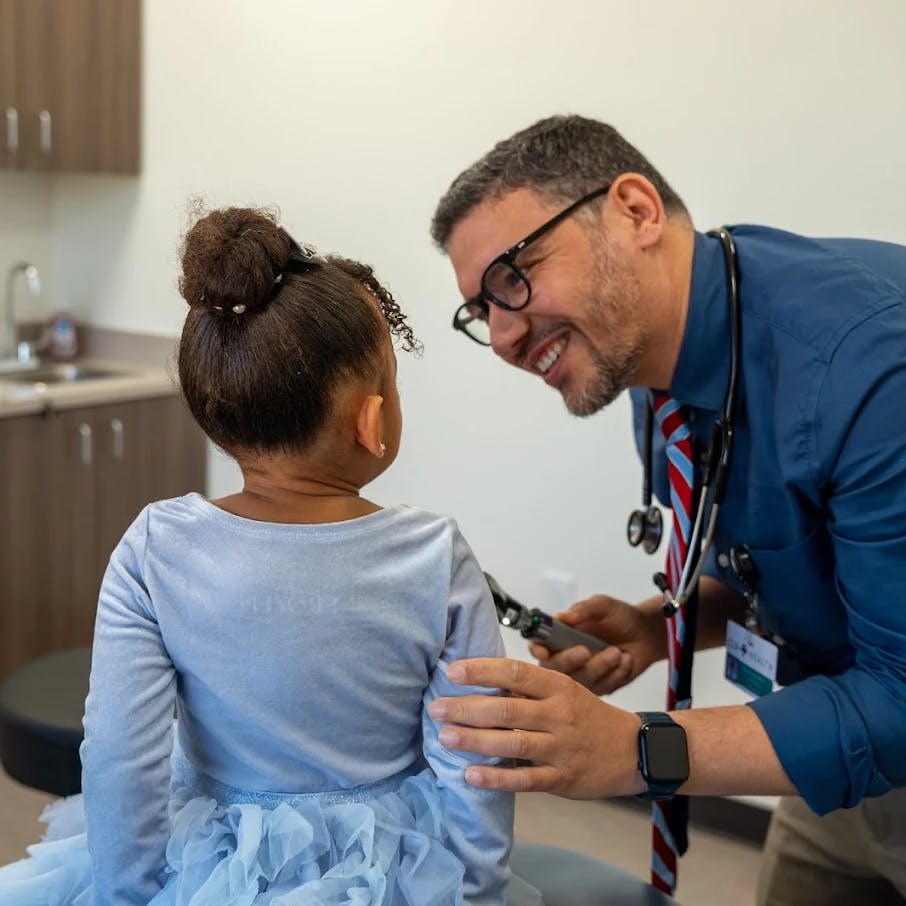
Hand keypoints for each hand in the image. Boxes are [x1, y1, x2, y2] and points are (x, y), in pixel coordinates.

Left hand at [429, 657, 643, 797]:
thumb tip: (479, 682)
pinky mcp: (561, 779)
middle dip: (466, 708)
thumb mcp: (565, 692)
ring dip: (474, 740)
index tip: (452, 671)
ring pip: (512, 743)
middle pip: (506, 710)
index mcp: (558, 687)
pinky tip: (470, 774)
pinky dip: (496, 778)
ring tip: (445, 737)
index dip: (482, 671)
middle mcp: (559, 715)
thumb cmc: (588, 716)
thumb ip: (529, 689)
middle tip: (436, 707)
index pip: (516, 673)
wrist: (632, 750)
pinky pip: (524, 779)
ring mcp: (561, 749)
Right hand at [527, 594, 664, 694]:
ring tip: (617, 652)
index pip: (538, 645)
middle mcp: (567, 657)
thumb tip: (564, 616)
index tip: (544, 650)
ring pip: (580, 680)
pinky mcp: (600, 687)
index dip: (537, 649)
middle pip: (553, 668)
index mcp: (560, 635)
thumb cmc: (621, 617)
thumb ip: (584, 608)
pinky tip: (626, 661)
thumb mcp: (603, 605)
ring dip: (600, 666)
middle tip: (586, 650)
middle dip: (569, 660)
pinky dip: (616, 673)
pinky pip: (602, 688)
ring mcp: (583, 675)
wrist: (646, 634)